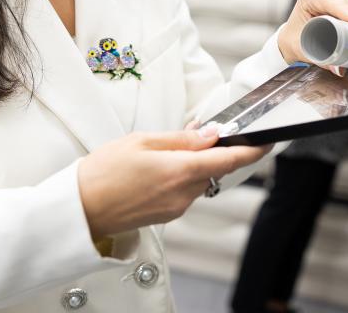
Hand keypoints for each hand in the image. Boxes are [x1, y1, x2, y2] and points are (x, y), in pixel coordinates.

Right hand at [77, 126, 268, 239]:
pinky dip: (182, 176)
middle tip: (197, 132)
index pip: (229, 161)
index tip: (266, 141)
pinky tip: (160, 167)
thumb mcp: (142, 141)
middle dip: (212, 151)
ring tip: (167, 149)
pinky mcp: (167, 215)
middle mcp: (184, 194)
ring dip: (195, 164)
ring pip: (200, 180)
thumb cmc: (104, 171)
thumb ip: (181, 139)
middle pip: (214, 169)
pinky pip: (186, 190)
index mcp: (180, 171)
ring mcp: (176, 207)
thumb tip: (211, 134)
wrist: (80, 208)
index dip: (252, 151)